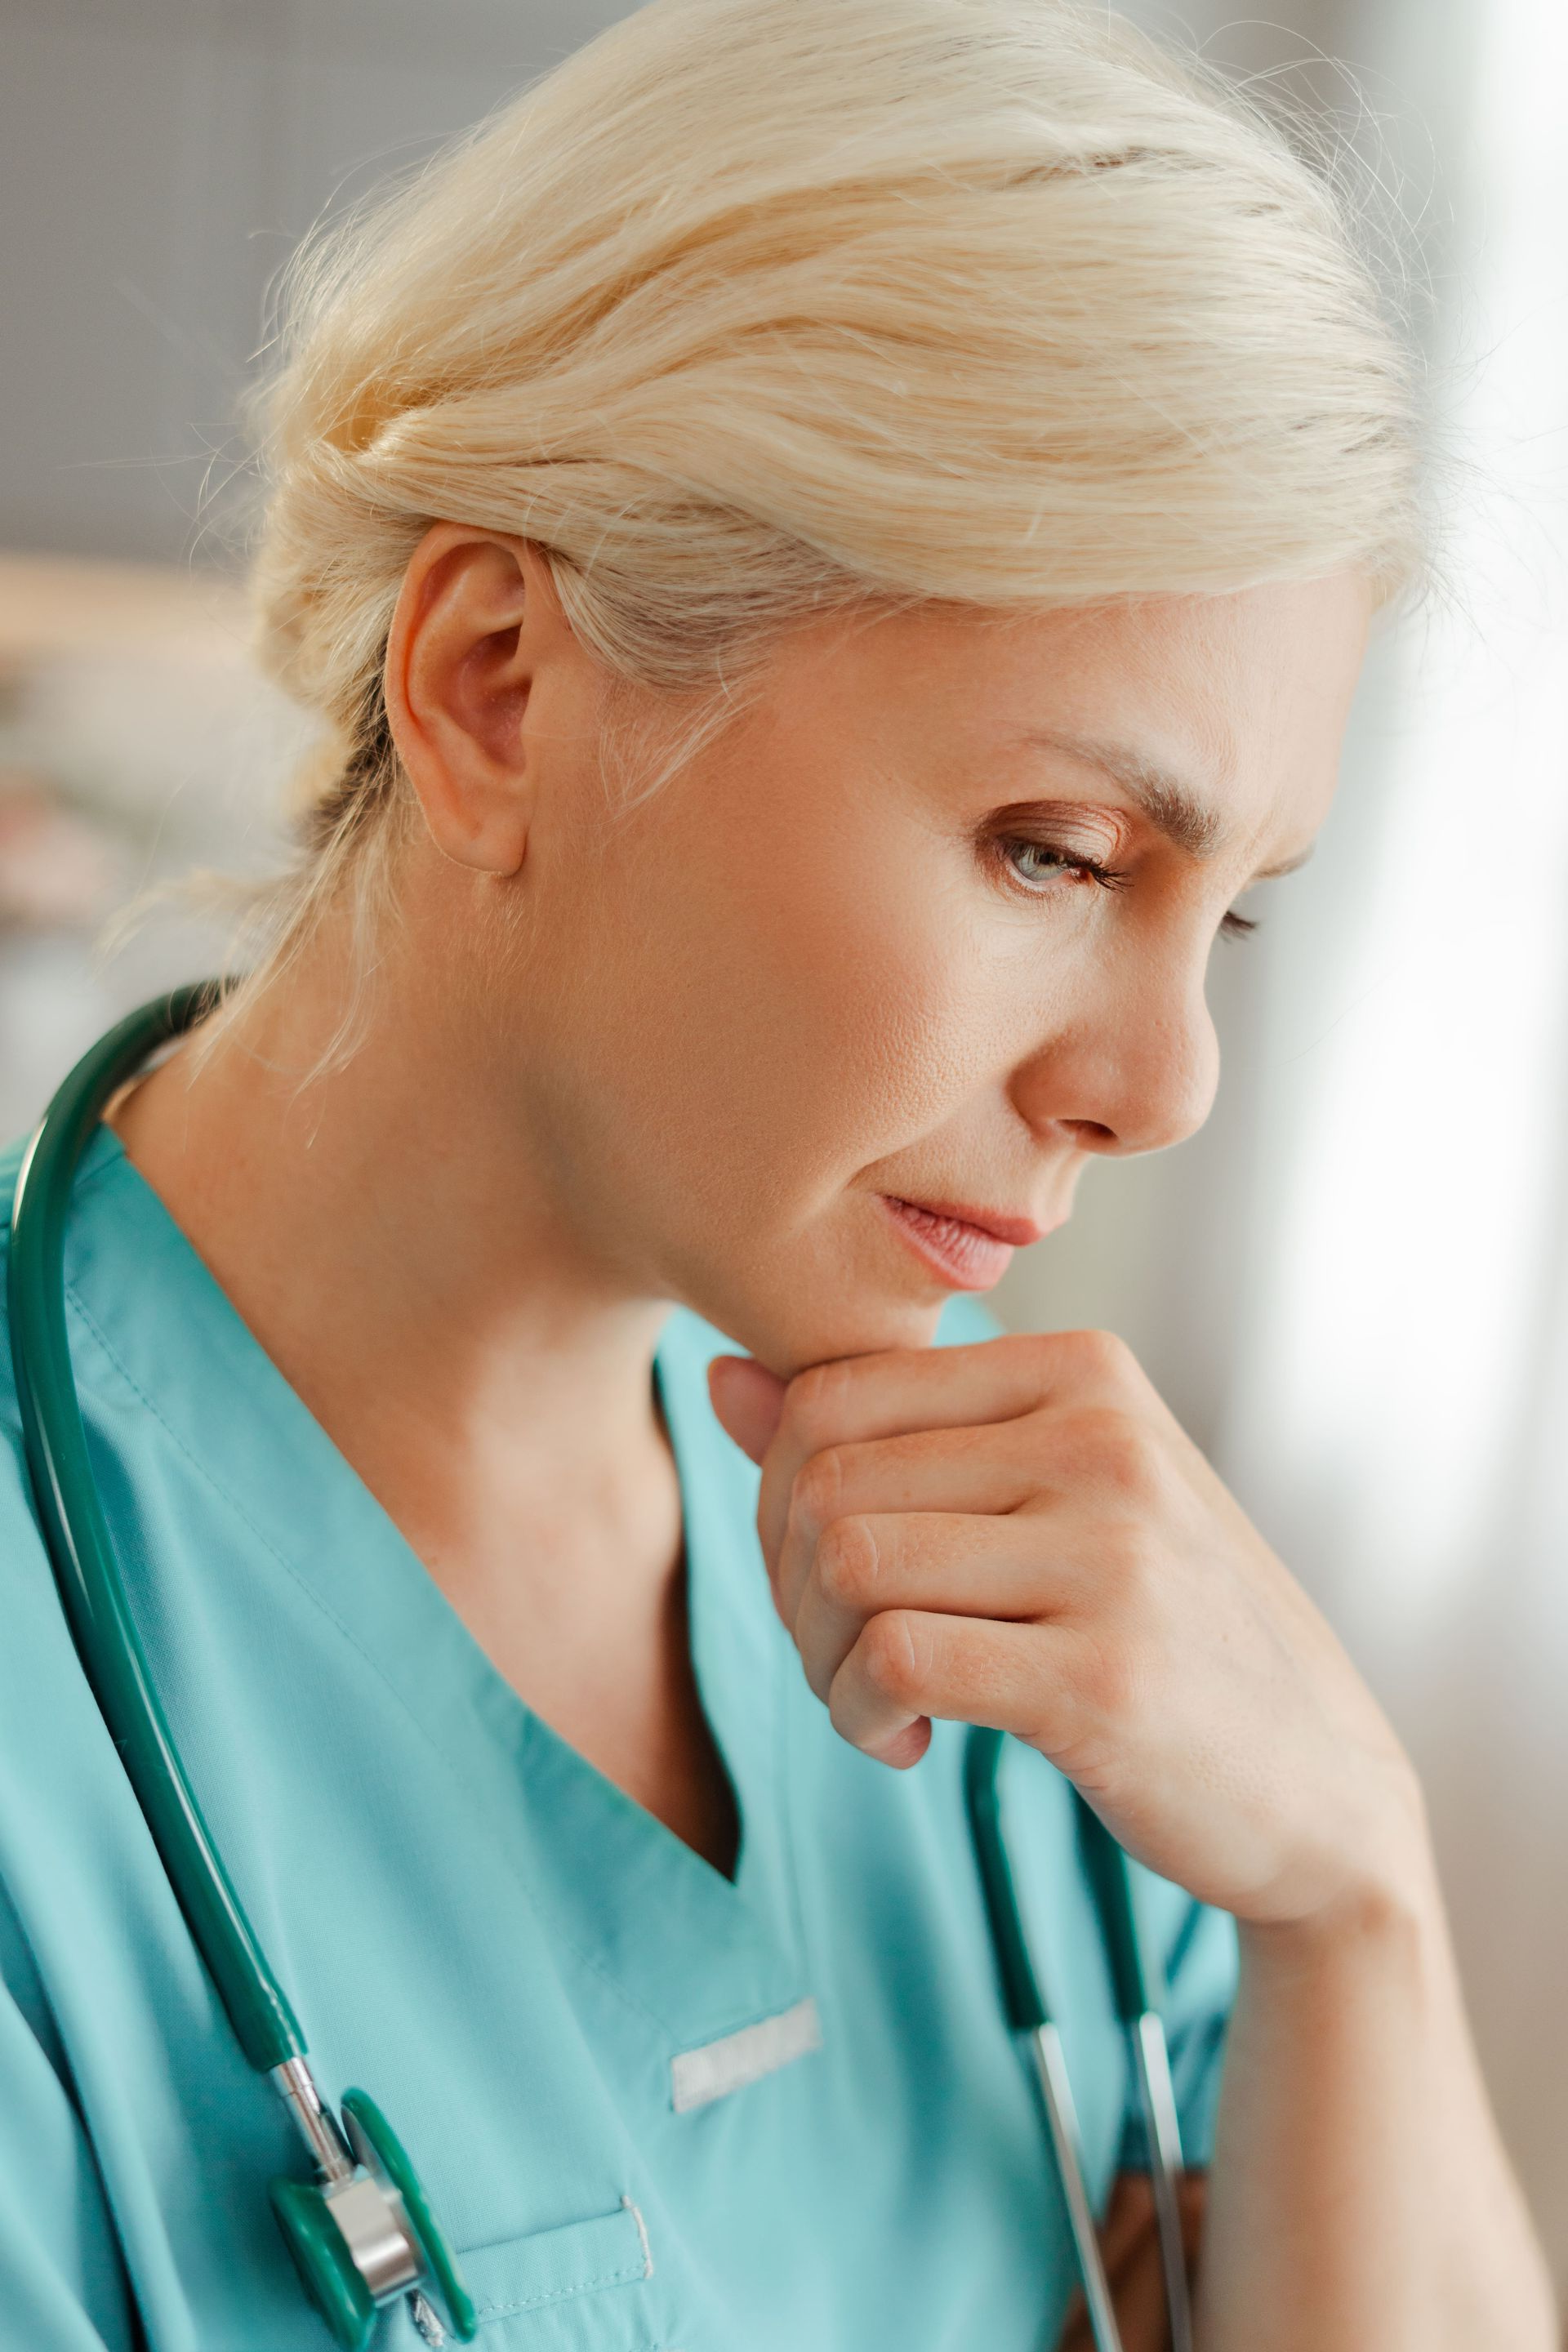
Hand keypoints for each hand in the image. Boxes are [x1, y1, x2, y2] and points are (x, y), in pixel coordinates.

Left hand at [707, 1330, 1425, 1931]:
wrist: (1319, 1788)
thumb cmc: (1157, 1629)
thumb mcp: (1039, 1501)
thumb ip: (883, 1436)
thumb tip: (721, 1377)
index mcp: (1081, 1367)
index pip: (830, 1390)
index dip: (778, 1497)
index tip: (827, 1579)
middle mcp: (1101, 1435)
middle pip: (822, 1479)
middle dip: (790, 1587)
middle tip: (844, 1658)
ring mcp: (1114, 1551)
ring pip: (846, 1561)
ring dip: (819, 1659)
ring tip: (876, 1705)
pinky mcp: (1106, 1674)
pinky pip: (894, 1660)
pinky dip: (860, 1715)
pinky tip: (910, 1744)